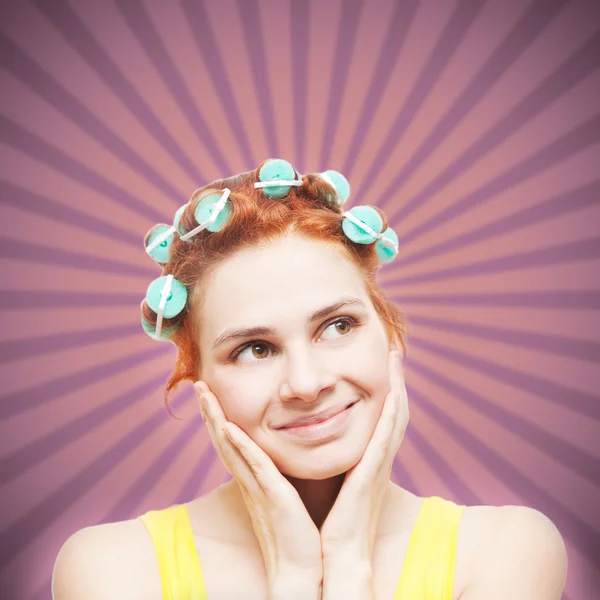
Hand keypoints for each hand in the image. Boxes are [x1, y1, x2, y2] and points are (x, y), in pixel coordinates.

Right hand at [194, 381, 323, 589]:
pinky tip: (228, 426)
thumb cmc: (299, 536)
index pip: (232, 442)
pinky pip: (253, 465)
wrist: (300, 571)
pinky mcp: (272, 496)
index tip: (211, 394)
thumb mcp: (288, 498)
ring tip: (205, 394)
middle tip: (199, 384)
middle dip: (210, 410)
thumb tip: (288, 459)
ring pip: (231, 446)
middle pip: (223, 439)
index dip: (219, 417)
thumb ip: (283, 478)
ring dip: (216, 418)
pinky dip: (239, 445)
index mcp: (254, 480)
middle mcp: (249, 481)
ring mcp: (257, 487)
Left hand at [320, 350, 408, 561]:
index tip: (384, 362)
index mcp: (371, 459)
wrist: (341, 555)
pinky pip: (385, 439)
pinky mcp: (371, 476)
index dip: (387, 388)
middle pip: (395, 410)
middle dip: (397, 379)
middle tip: (395, 350)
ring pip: (395, 418)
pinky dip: (391, 415)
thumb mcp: (340, 482)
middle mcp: (380, 458)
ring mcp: (379, 466)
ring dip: (398, 387)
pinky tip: (393, 394)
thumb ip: (337, 459)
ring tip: (396, 359)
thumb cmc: (337, 521)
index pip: (383, 416)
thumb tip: (321, 438)